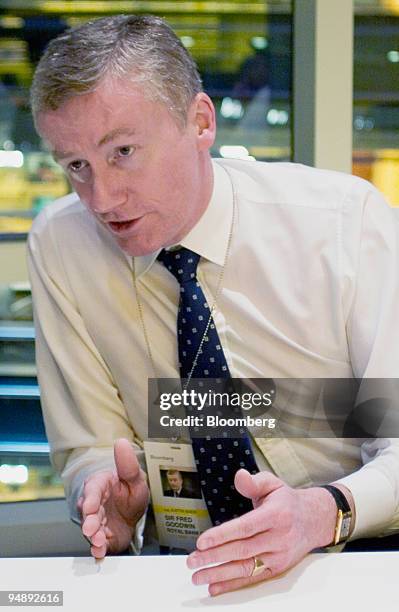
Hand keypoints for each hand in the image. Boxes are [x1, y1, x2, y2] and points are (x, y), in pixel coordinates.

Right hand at [77, 438, 149, 558]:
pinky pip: (98, 544)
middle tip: (91, 528)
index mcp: (101, 486)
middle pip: (89, 512)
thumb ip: (127, 464)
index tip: (89, 506)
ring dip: (93, 536)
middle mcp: (95, 504)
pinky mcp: (101, 537)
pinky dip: (98, 550)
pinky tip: (100, 552)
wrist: (132, 514)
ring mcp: (97, 522)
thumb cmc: (130, 493)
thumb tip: (121, 443)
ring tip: (98, 541)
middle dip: (89, 521)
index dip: (90, 499)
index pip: (93, 490)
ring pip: (91, 529)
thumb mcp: (134, 478)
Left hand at [187, 469, 336, 595]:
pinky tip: (215, 586)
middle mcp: (279, 537)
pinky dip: (232, 584)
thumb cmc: (287, 501)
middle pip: (242, 550)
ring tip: (198, 576)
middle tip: (192, 560)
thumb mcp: (272, 483)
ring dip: (219, 574)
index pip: (245, 527)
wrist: (314, 520)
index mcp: (276, 515)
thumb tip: (240, 476)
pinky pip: (253, 579)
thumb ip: (253, 482)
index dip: (222, 535)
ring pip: (246, 567)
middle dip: (214, 557)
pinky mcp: (278, 569)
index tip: (202, 542)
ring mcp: (279, 556)